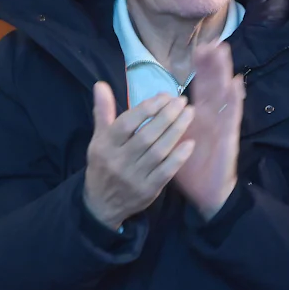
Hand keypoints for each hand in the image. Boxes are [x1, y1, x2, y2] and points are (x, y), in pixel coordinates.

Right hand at [83, 83, 195, 230]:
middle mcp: (118, 161)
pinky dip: (179, 157)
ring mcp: (134, 177)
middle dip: (167, 116)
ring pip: (159, 151)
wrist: (102, 204)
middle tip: (182, 101)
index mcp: (105, 146)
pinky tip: (190, 142)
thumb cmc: (104, 164)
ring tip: (189, 114)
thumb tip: (101, 85)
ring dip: (176, 131)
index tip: (164, 96)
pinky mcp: (148, 190)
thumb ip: (103, 112)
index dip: (147, 109)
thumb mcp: (99, 139)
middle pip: (146, 135)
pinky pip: (166, 171)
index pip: (127, 124)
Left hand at [172, 41, 244, 219]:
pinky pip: (232, 114)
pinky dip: (235, 99)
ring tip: (223, 52)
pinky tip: (236, 83)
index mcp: (198, 117)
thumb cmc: (189, 169)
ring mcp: (222, 124)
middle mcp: (212, 117)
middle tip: (213, 42)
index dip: (200, 69)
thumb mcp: (171, 142)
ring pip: (224, 93)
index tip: (199, 48)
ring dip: (223, 73)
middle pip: (213, 85)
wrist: (205, 193)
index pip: (200, 87)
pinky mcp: (228, 135)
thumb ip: (161, 123)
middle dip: (213, 64)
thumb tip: (151, 106)